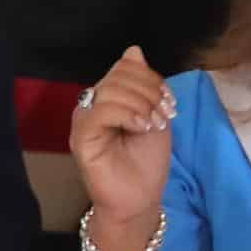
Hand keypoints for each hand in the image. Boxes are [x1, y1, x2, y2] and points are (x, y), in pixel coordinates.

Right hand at [67, 47, 177, 239]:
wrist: (139, 199)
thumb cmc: (146, 161)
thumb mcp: (154, 114)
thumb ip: (145, 85)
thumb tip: (134, 50)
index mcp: (109, 97)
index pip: (125, 68)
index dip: (151, 78)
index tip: (170, 102)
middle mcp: (93, 104)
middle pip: (118, 74)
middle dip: (149, 90)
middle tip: (164, 114)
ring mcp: (84, 120)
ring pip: (110, 89)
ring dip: (141, 103)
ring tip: (153, 123)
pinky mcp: (81, 136)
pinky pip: (100, 110)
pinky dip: (126, 113)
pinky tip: (141, 126)